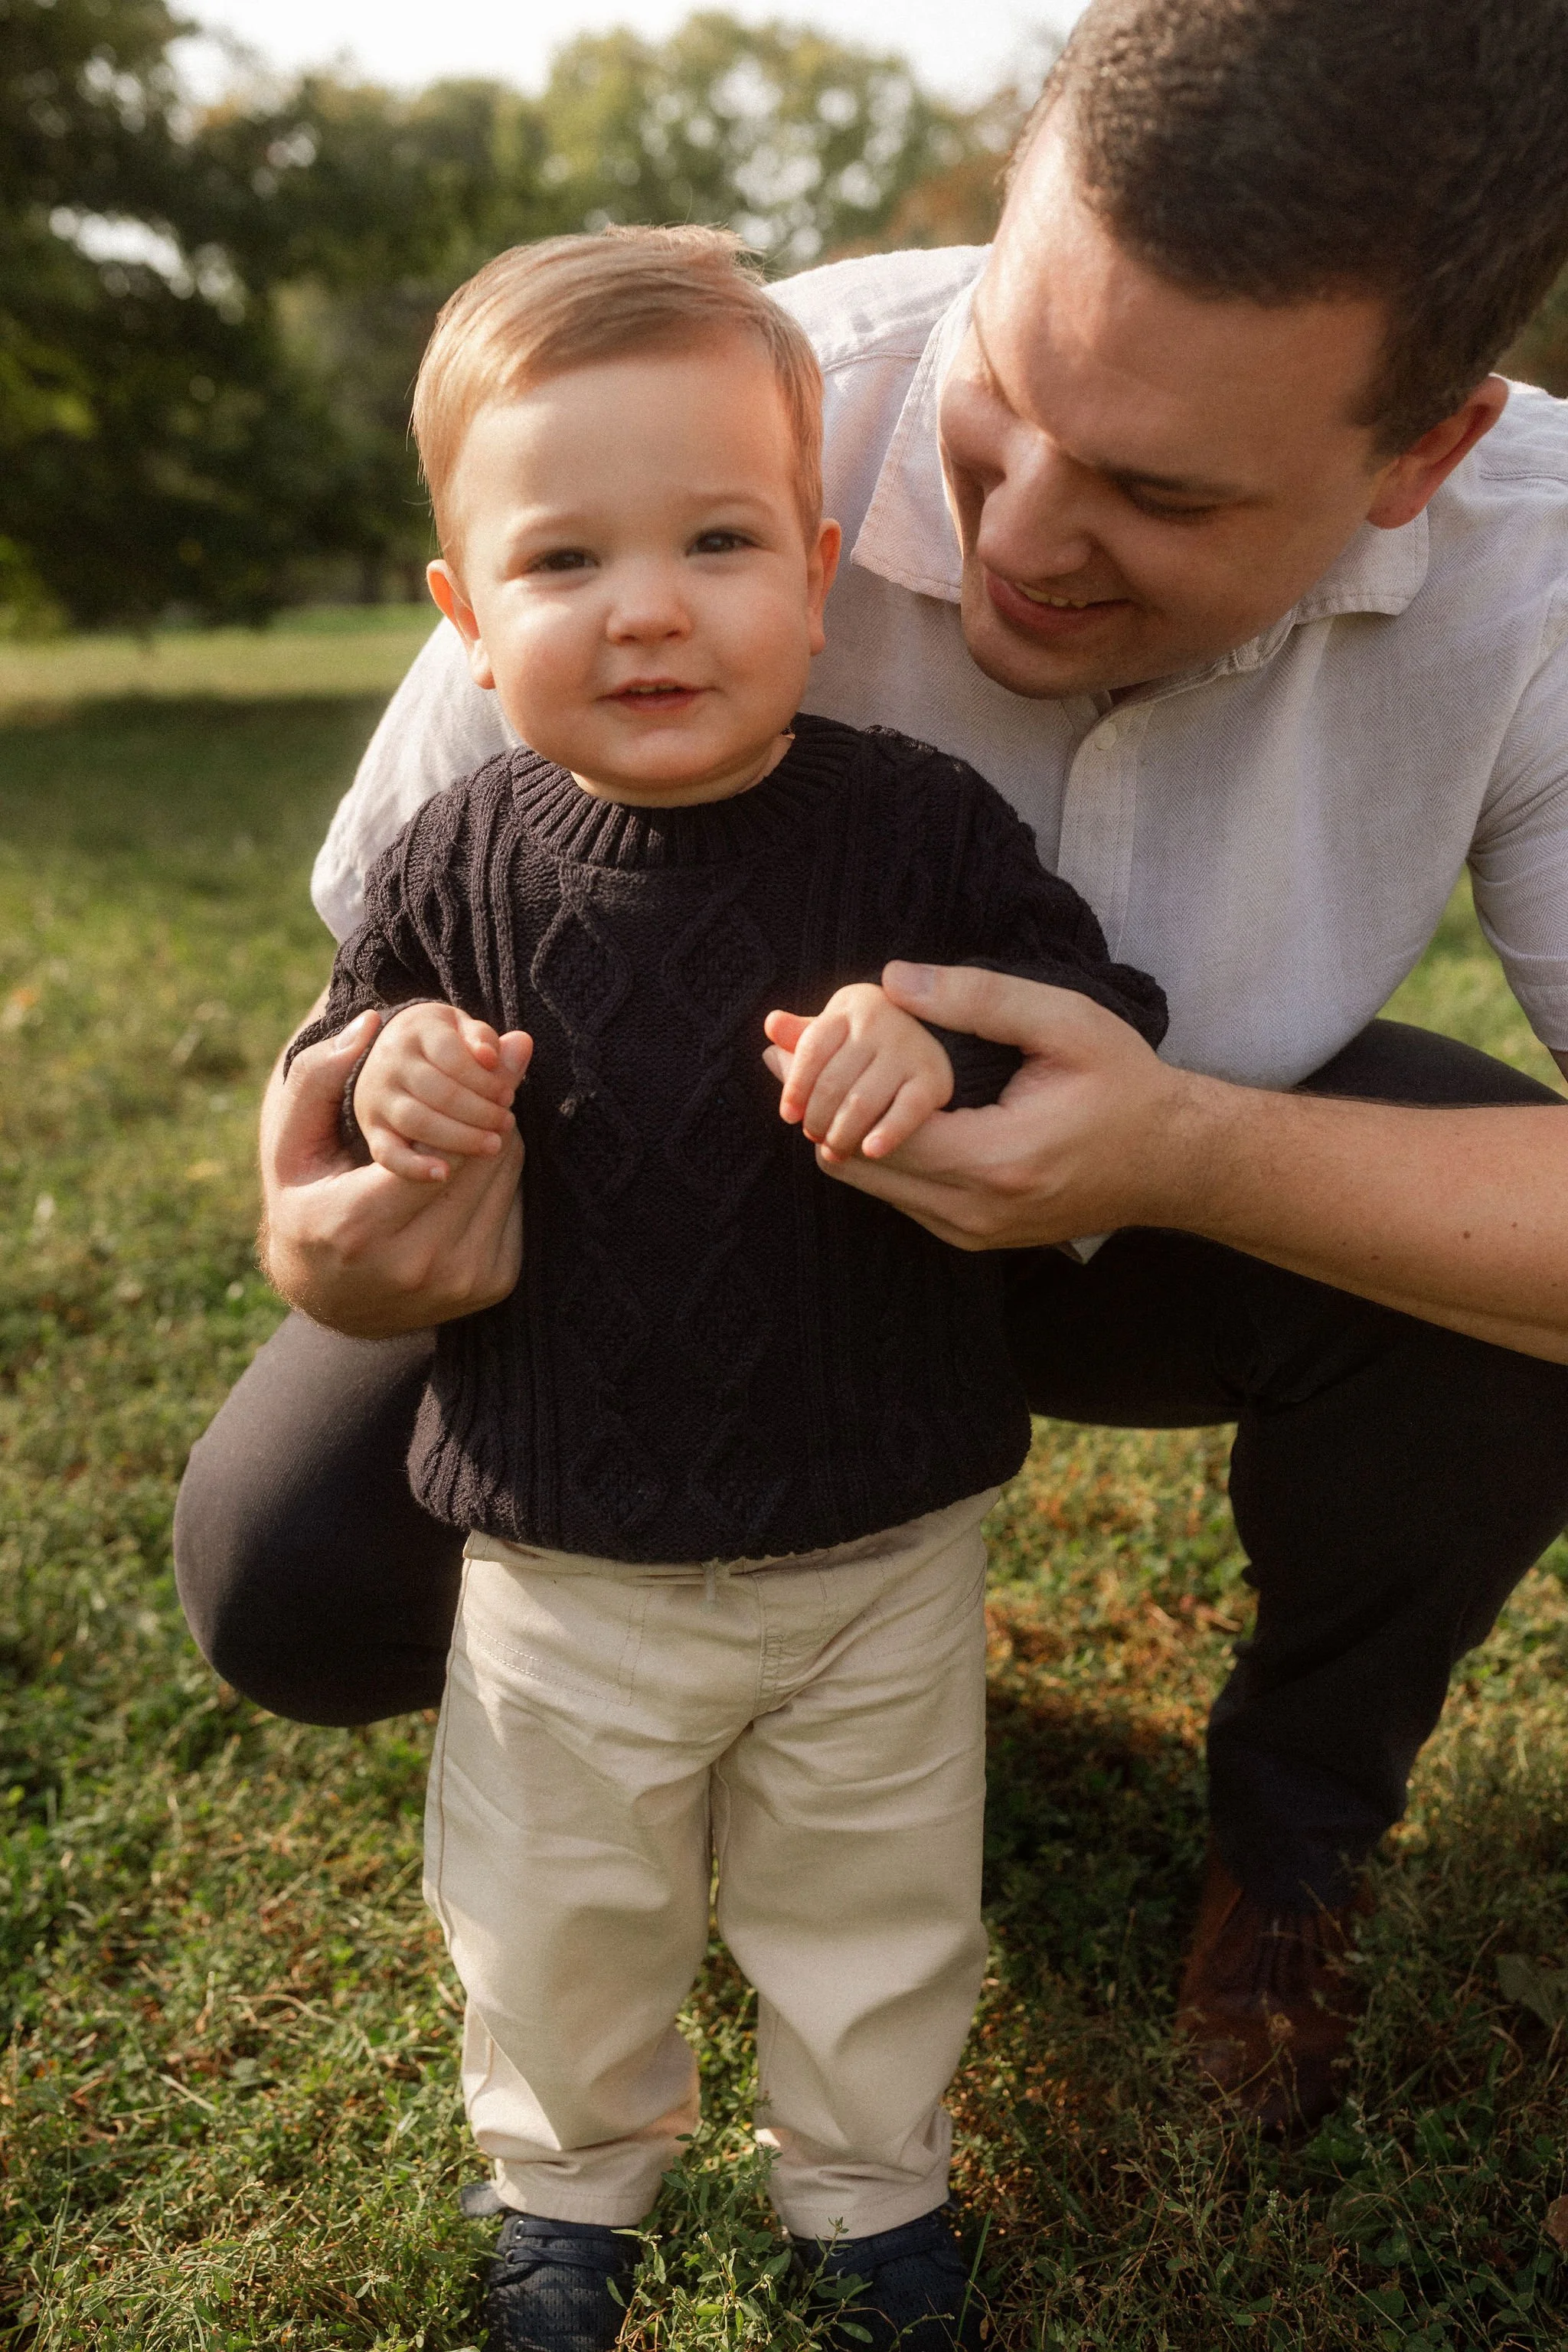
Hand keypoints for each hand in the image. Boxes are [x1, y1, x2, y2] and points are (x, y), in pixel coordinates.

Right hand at [259, 1006, 531, 1335]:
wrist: (333, 1300)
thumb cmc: (306, 1207)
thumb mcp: (289, 1146)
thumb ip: (316, 1080)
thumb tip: (369, 1023)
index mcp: (358, 1225)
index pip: (436, 1142)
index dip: (459, 1097)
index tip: (465, 1065)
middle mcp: (415, 1262)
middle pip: (480, 1156)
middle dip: (486, 1108)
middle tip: (485, 1076)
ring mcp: (459, 1279)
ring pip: (506, 1176)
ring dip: (500, 1135)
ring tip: (480, 1112)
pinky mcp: (493, 1284)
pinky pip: (518, 1203)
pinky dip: (504, 1172)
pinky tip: (479, 1160)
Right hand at [354, 1002, 532, 1181]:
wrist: (393, 1053)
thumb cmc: (443, 1043)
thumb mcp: (463, 1030)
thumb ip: (488, 1040)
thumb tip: (520, 1044)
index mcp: (416, 1030)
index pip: (453, 1056)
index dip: (486, 1080)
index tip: (508, 1096)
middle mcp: (390, 1061)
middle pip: (439, 1092)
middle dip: (480, 1111)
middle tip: (506, 1123)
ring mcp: (376, 1096)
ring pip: (417, 1121)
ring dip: (460, 1138)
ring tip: (493, 1145)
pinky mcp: (372, 1127)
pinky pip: (387, 1153)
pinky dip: (413, 1168)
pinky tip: (444, 1175)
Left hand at [764, 982, 953, 1161]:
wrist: (931, 1039)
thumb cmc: (868, 1041)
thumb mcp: (835, 1032)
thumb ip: (801, 1036)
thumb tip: (771, 1026)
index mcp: (852, 1006)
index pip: (812, 1049)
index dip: (795, 1087)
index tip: (788, 1116)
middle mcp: (882, 1020)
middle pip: (833, 1081)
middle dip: (817, 1117)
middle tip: (814, 1136)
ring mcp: (910, 1048)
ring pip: (861, 1102)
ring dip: (842, 1134)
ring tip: (835, 1150)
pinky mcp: (934, 1078)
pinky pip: (905, 1111)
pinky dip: (887, 1134)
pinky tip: (870, 1151)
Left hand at [796, 961, 1209, 1247]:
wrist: (1174, 1161)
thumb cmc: (1126, 1085)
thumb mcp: (1065, 1023)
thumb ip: (979, 998)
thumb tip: (892, 982)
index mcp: (996, 1162)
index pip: (874, 1130)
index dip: (820, 1083)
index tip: (782, 1038)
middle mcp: (975, 1213)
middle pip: (856, 1164)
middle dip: (812, 1103)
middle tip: (779, 1048)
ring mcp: (972, 1233)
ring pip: (872, 1185)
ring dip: (837, 1129)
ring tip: (804, 1071)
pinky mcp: (973, 1235)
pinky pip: (901, 1195)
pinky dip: (873, 1152)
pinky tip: (856, 1106)